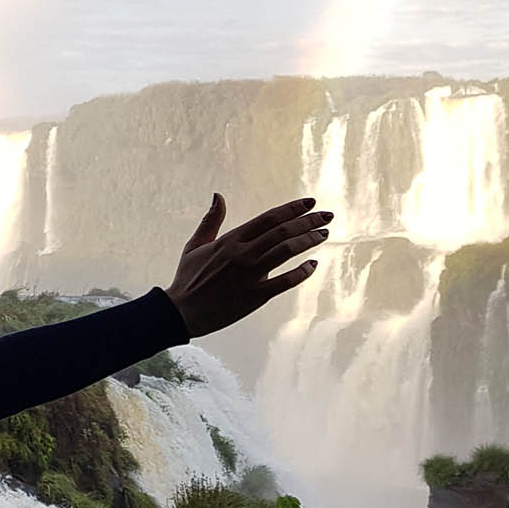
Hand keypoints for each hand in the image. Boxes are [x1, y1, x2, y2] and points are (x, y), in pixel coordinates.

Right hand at [162, 194, 330, 337]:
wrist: (181, 312)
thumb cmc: (187, 278)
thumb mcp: (195, 245)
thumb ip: (211, 220)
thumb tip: (218, 195)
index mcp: (230, 240)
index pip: (268, 218)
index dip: (292, 209)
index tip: (310, 202)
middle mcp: (242, 254)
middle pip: (282, 231)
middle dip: (308, 221)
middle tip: (327, 216)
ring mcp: (250, 275)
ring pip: (286, 251)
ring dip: (308, 240)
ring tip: (323, 234)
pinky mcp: (255, 296)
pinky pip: (285, 282)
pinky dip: (302, 272)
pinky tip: (313, 265)